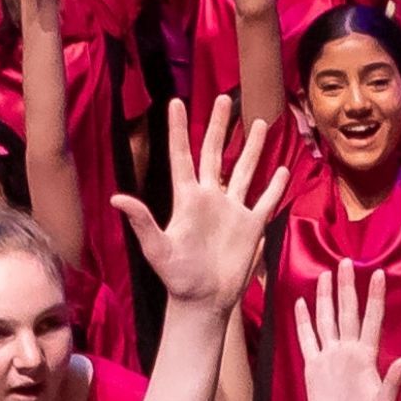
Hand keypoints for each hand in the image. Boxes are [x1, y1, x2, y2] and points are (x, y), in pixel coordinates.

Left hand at [112, 98, 288, 313]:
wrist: (202, 301)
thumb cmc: (176, 278)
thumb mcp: (157, 248)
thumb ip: (142, 222)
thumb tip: (118, 199)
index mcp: (187, 200)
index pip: (182, 156)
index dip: (178, 130)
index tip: (176, 102)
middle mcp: (210, 199)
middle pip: (215, 153)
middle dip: (219, 126)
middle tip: (224, 98)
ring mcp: (232, 211)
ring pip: (245, 170)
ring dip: (252, 147)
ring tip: (259, 121)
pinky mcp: (251, 226)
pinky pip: (265, 200)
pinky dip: (275, 186)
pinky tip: (282, 168)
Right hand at [293, 261, 400, 400]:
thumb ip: (394, 379)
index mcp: (366, 356)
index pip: (371, 319)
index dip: (374, 296)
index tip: (377, 272)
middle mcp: (348, 352)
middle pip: (347, 312)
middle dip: (347, 286)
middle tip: (345, 260)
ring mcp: (330, 358)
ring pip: (327, 320)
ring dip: (326, 298)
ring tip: (325, 275)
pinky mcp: (313, 368)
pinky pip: (307, 340)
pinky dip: (304, 322)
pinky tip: (301, 304)